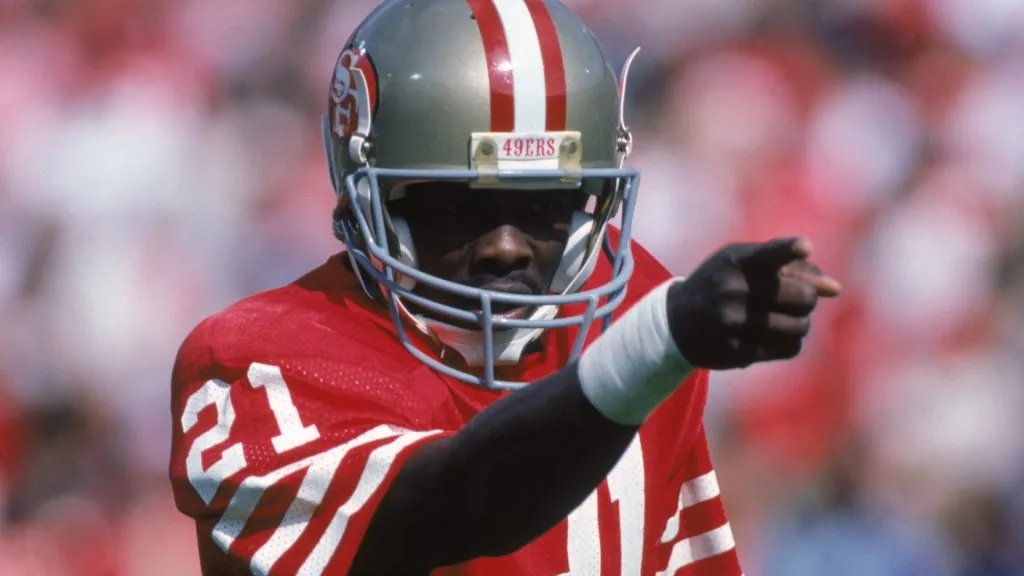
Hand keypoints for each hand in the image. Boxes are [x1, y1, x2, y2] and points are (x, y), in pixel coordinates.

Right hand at [666, 237, 840, 369]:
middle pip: (804, 296)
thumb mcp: (745, 263)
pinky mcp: (738, 350)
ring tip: (780, 317)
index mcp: (737, 261)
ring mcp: (734, 322)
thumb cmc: (723, 283)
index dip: (789, 249)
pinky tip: (770, 334)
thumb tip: (835, 289)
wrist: (676, 322)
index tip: (805, 246)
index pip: (769, 253)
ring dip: (799, 322)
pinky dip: (788, 341)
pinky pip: (790, 347)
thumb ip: (791, 268)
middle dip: (807, 298)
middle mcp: (734, 290)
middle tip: (792, 298)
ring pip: (801, 325)